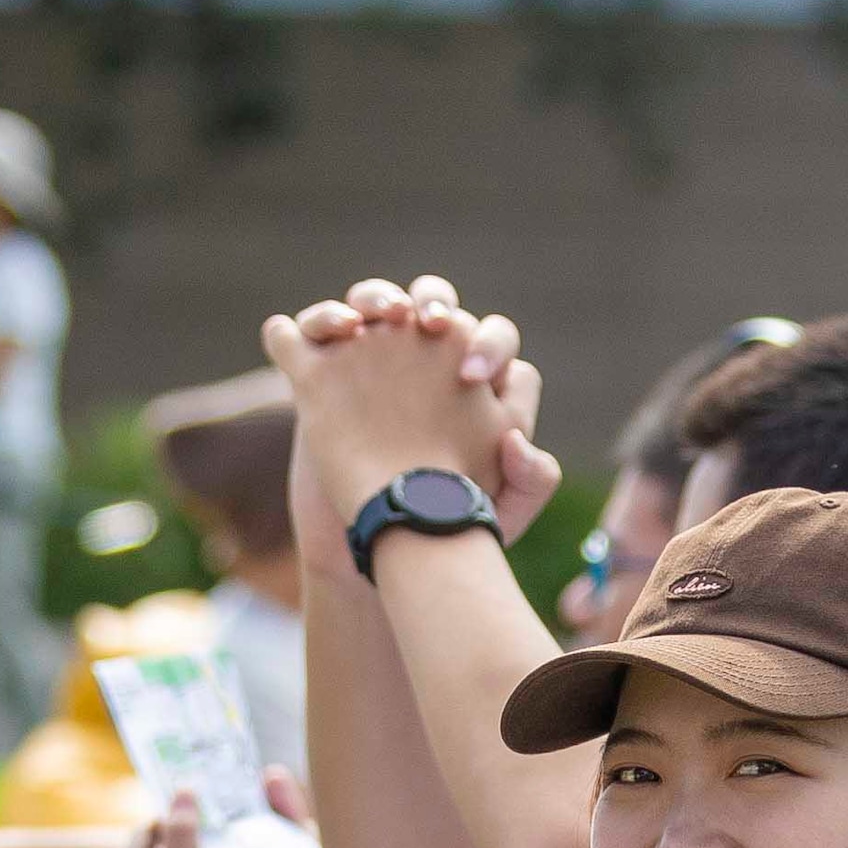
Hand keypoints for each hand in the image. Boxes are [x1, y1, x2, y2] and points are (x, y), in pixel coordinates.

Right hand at [265, 276, 555, 543]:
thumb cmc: (439, 528)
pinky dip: (317, 323)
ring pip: (375, 303)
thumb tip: (520, 442)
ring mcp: (373, 361)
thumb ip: (531, 480)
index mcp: (476, 381)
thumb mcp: (498, 514)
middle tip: (433, 326)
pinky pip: (315, 332)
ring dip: (376, 297)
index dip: (490, 346)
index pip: (493, 339)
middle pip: (434, 304)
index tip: (473, 378)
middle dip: (433, 302)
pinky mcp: (321, 375)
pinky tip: (329, 336)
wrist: (369, 549)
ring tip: (381, 317)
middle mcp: (426, 360)